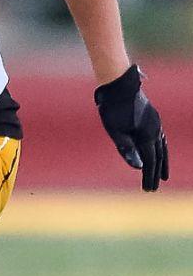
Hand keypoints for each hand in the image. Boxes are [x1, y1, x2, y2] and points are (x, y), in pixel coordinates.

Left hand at [94, 64, 168, 190]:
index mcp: (147, 135)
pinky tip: (159, 153)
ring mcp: (156, 124)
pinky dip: (161, 149)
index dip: (149, 176)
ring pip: (162, 148)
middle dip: (156, 174)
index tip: (148, 190)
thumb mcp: (115, 131)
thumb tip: (139, 167)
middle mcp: (156, 130)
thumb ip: (127, 149)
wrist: (118, 86)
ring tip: (163, 176)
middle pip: (158, 157)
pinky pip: (160, 139)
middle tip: (153, 189)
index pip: (151, 161)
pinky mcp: (152, 119)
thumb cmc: (113, 109)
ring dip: (163, 163)